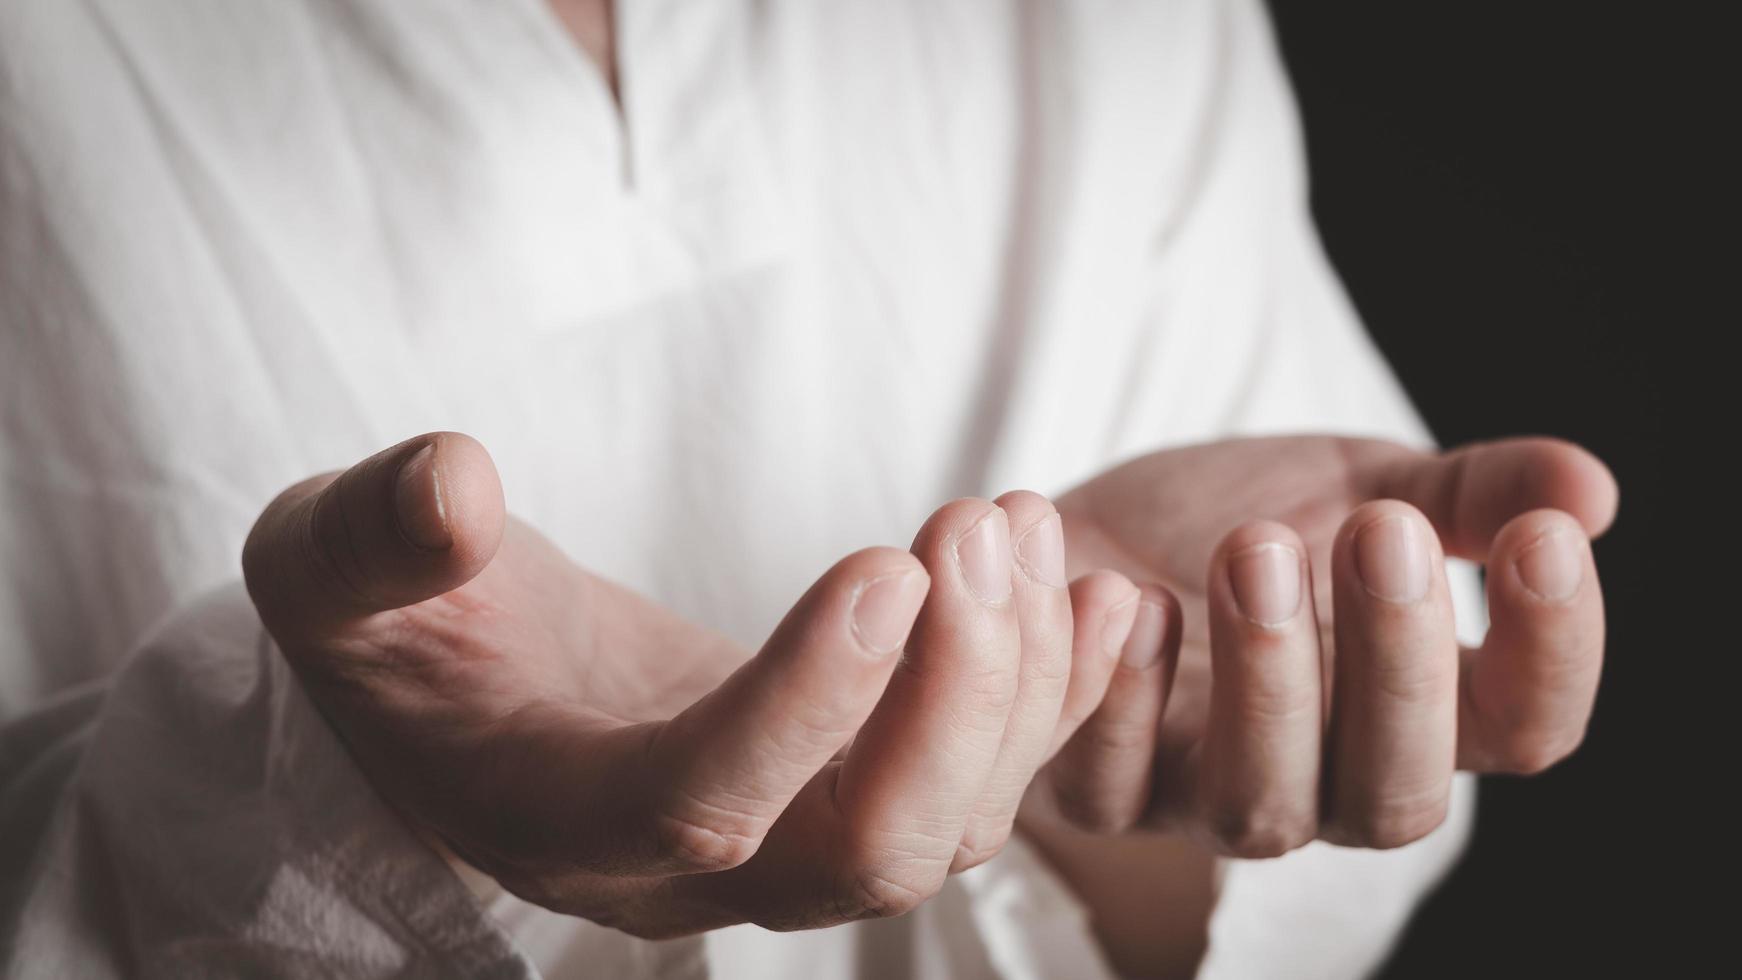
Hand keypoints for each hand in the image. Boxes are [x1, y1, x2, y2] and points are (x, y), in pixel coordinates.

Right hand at [241, 432, 1147, 935]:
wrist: (467, 676)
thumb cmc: (397, 624)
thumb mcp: (332, 564)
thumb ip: (375, 536)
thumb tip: (450, 486)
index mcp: (558, 820)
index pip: (699, 803)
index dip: (798, 705)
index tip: (883, 564)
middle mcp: (686, 871)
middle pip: (859, 851)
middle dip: (947, 697)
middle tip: (976, 526)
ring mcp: (779, 847)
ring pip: (942, 828)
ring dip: (1012, 683)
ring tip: (1024, 524)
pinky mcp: (842, 794)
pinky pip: (977, 782)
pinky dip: (1050, 696)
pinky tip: (1097, 590)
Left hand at [1026, 435, 1614, 854]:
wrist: (1082, 534)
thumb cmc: (1232, 517)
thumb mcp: (1356, 482)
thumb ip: (1466, 492)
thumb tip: (1588, 493)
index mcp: (1417, 712)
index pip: (1523, 729)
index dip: (1552, 652)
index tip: (1543, 542)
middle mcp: (1323, 778)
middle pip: (1395, 793)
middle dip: (1398, 664)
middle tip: (1383, 530)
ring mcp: (1204, 794)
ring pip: (1258, 807)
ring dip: (1266, 681)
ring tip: (1255, 547)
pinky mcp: (1097, 786)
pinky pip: (1107, 787)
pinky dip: (1116, 697)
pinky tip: (1124, 595)